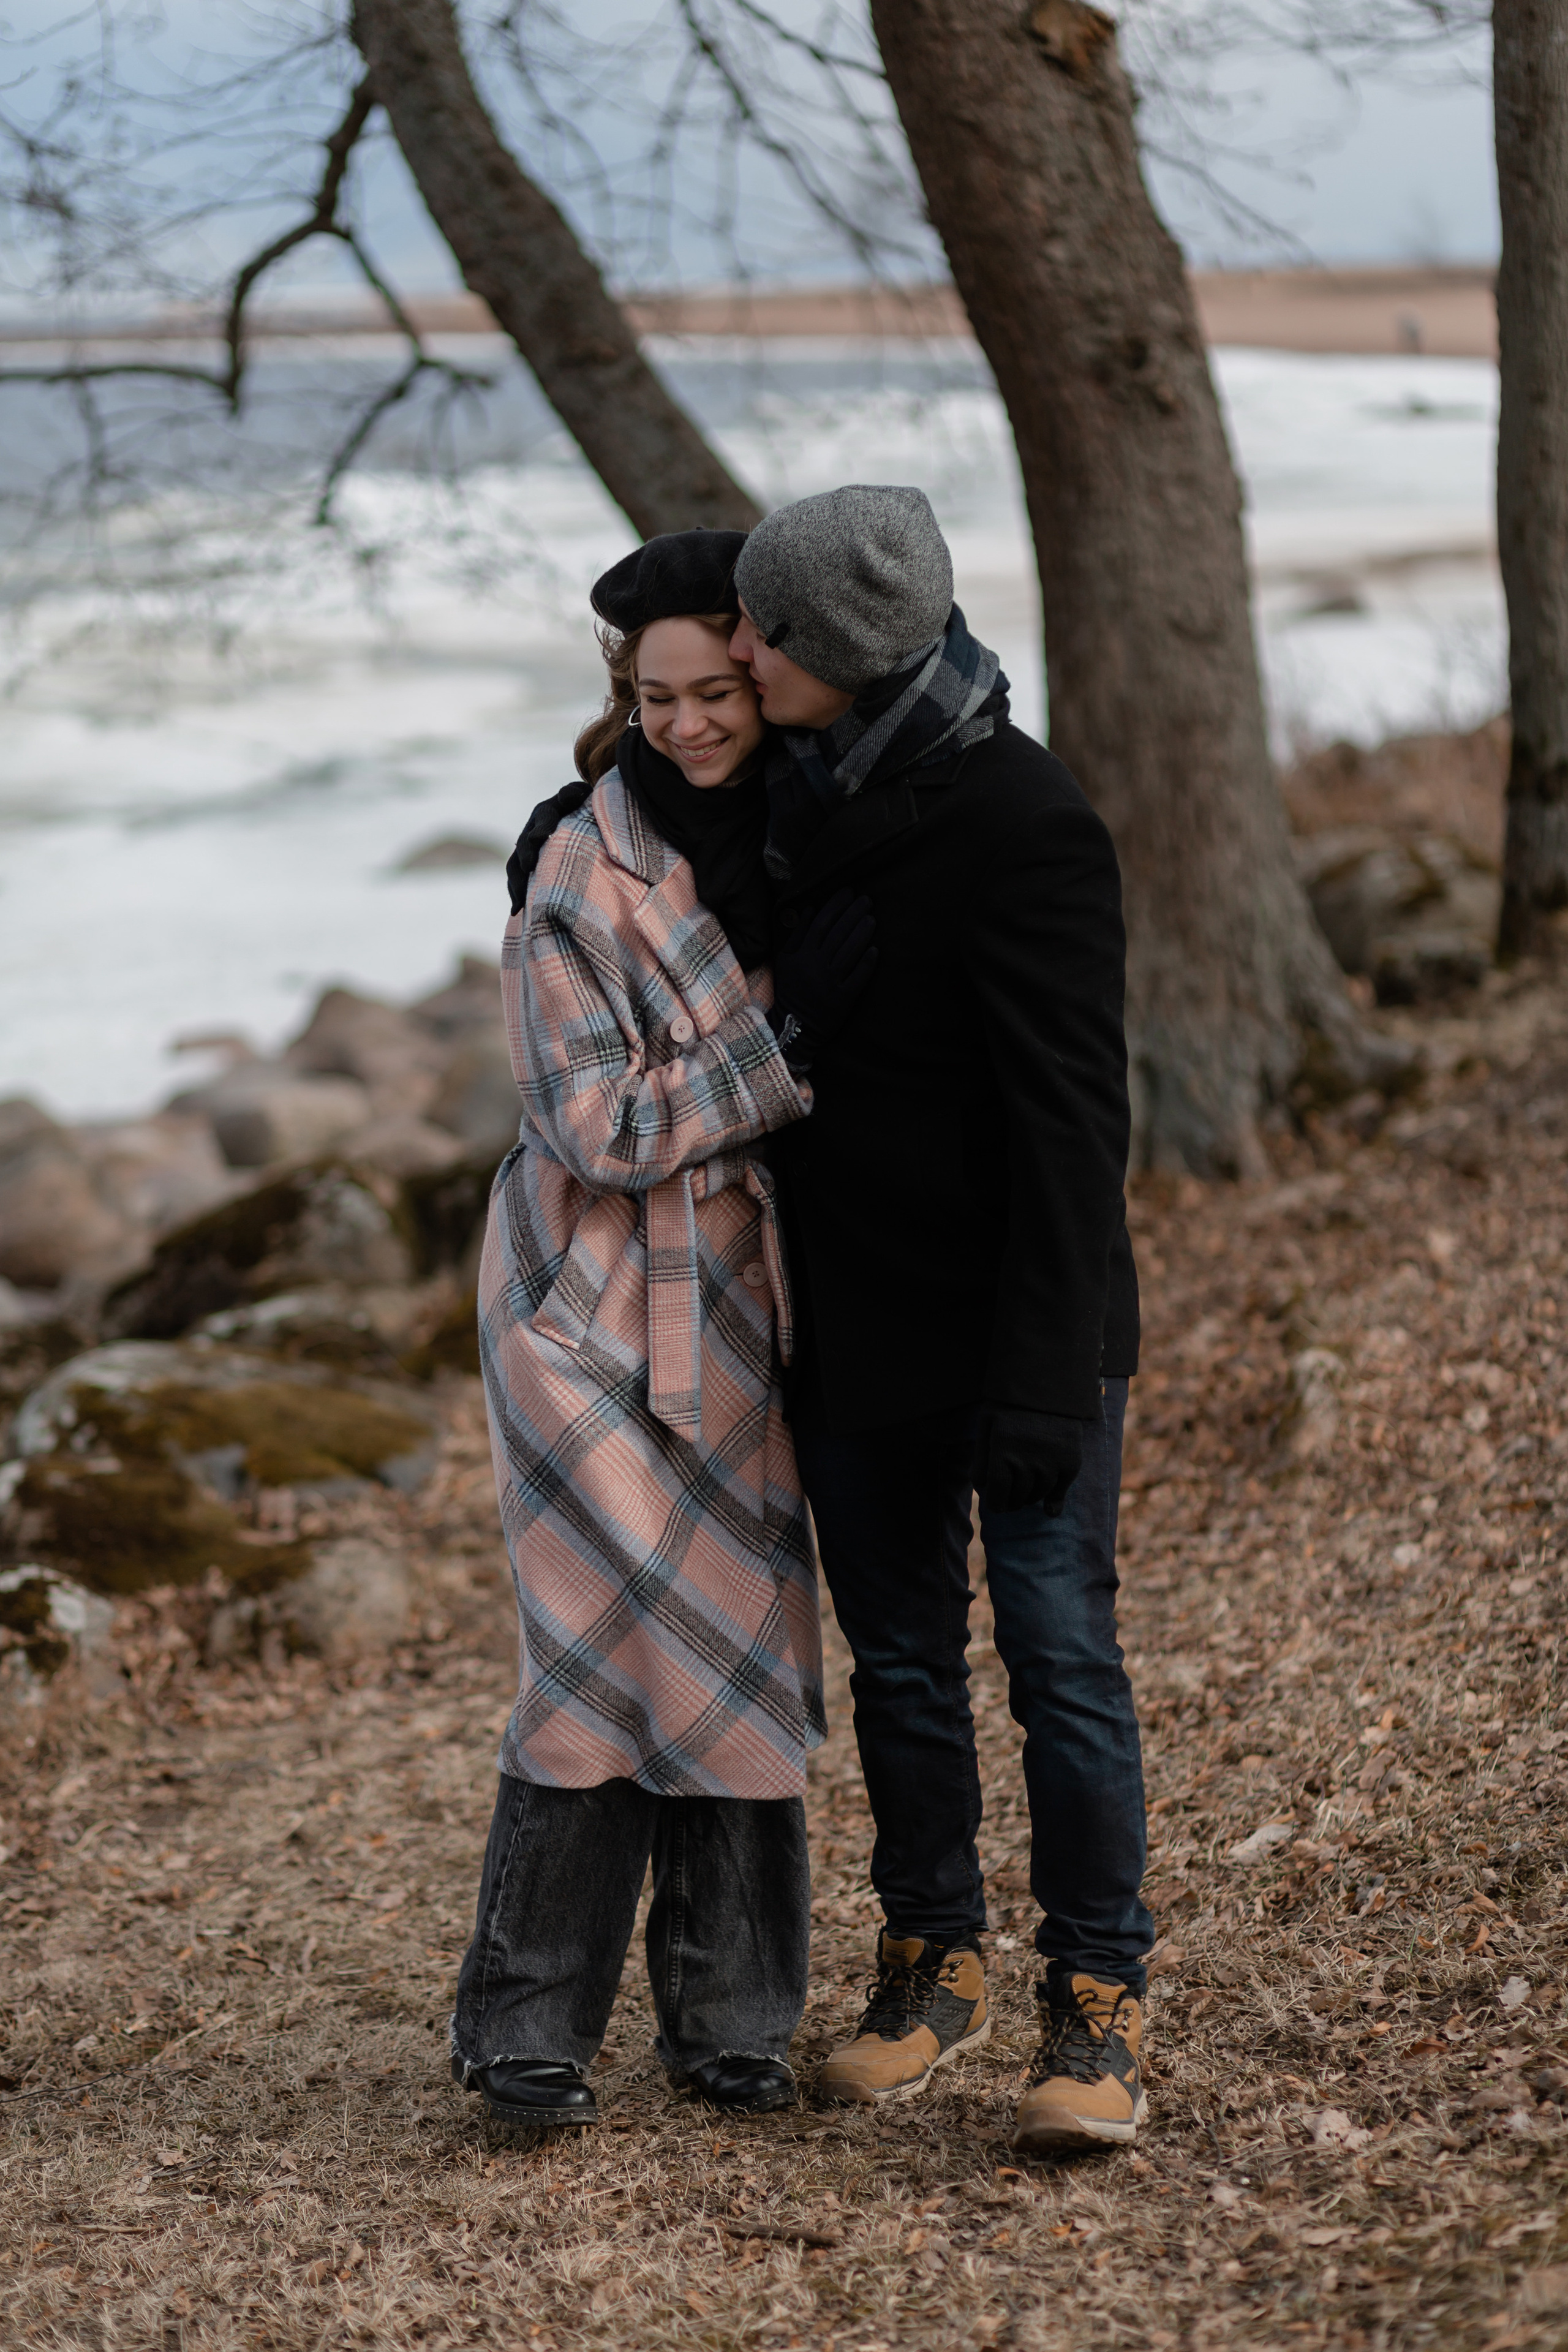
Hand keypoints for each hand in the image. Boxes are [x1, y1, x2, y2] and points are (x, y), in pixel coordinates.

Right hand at [770, 887, 876, 1065]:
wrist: (794, 1025)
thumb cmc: (791, 989)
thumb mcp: (786, 960)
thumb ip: (797, 934)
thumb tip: (810, 909)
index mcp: (802, 955)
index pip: (821, 923)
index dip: (835, 905)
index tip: (848, 891)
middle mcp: (816, 966)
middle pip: (837, 934)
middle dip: (853, 914)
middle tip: (867, 899)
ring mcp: (830, 983)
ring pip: (848, 953)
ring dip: (861, 934)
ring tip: (872, 918)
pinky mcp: (842, 999)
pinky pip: (856, 979)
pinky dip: (865, 965)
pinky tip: (875, 950)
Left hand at [979, 1407, 1084, 1515]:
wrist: (1050, 1382)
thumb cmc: (1011, 1403)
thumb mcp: (987, 1424)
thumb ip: (981, 1458)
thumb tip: (981, 1489)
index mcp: (1002, 1452)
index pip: (998, 1496)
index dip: (996, 1504)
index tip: (997, 1503)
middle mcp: (1028, 1462)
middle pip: (1018, 1498)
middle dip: (1011, 1502)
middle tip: (1010, 1497)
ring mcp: (1052, 1463)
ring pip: (1038, 1495)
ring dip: (1030, 1497)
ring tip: (1025, 1489)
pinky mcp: (1071, 1461)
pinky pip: (1060, 1489)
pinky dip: (1052, 1497)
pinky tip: (1047, 1500)